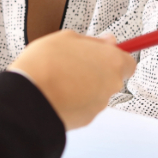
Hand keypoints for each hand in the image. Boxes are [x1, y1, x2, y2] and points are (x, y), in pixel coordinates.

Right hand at [9, 29, 136, 129]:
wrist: (30, 97)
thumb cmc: (46, 63)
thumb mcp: (67, 37)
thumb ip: (93, 40)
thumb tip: (109, 41)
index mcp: (112, 61)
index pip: (128, 62)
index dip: (114, 57)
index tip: (102, 53)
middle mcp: (111, 84)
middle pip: (112, 77)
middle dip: (97, 71)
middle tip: (74, 63)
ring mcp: (99, 104)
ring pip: (96, 92)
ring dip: (84, 86)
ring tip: (59, 78)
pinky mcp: (86, 120)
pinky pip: (84, 106)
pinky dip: (74, 100)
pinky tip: (57, 93)